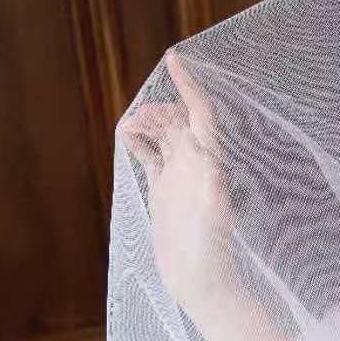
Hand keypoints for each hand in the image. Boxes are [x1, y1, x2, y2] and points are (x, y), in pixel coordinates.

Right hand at [118, 48, 236, 310]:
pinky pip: (151, 156)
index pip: (201, 112)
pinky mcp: (165, 192)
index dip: (188, 84)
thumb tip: (200, 148)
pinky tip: (129, 140)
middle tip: (139, 122)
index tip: (172, 58)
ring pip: (164, 134)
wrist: (201, 282)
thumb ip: (207, 181)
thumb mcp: (211, 214)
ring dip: (147, 123)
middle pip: (180, 119)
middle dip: (159, 109)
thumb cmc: (211, 252)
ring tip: (131, 130)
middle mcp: (198, 165)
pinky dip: (140, 142)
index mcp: (211, 162)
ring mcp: (180, 177)